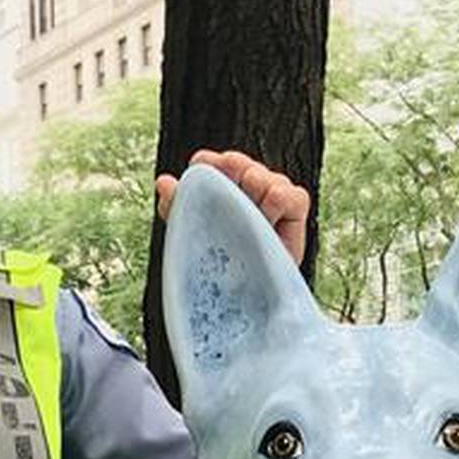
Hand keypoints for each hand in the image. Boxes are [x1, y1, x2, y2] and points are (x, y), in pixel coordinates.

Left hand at [156, 149, 310, 265]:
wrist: (252, 297)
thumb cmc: (225, 267)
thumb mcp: (194, 237)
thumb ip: (176, 208)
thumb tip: (163, 182)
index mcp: (220, 184)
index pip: (206, 162)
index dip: (201, 174)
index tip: (199, 196)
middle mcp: (246, 180)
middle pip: (233, 161)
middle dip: (226, 187)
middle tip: (225, 215)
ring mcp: (272, 187)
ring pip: (257, 174)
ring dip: (250, 201)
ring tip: (248, 227)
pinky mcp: (295, 200)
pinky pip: (284, 193)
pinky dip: (274, 206)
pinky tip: (267, 226)